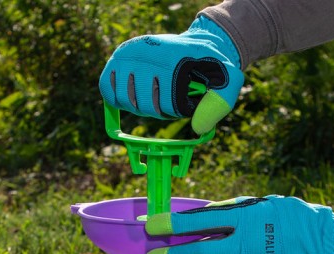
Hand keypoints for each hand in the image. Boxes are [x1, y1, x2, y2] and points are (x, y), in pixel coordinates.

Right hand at [99, 16, 243, 134]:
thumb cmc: (210, 70)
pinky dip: (116, 99)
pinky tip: (133, 96)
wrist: (197, 46)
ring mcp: (128, 54)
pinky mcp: (117, 59)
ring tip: (155, 93)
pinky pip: (107, 89)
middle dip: (159, 109)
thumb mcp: (227, 82)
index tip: (187, 96)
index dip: (176, 110)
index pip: (166, 104)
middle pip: (145, 106)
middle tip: (170, 96)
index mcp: (169, 56)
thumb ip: (219, 104)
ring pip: (127, 101)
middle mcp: (146, 52)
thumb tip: (197, 128)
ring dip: (141, 106)